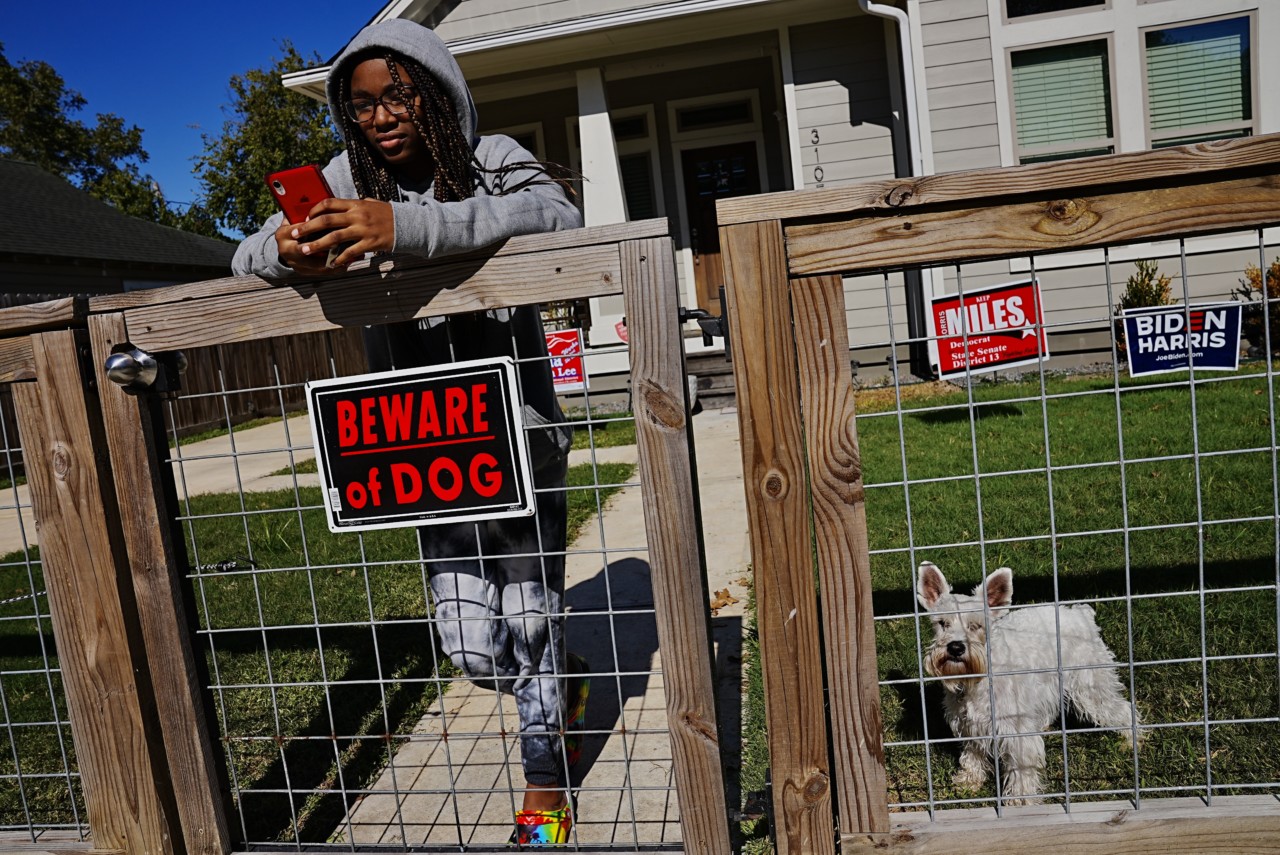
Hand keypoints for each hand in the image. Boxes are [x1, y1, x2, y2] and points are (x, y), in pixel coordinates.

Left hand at [276, 197, 395, 270]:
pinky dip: (339, 258)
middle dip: (307, 228)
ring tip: (305, 250)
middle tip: (294, 234)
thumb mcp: (370, 204)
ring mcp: (363, 230)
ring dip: (317, 244)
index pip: (328, 204)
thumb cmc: (387, 215)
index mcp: (355, 204)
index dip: (314, 210)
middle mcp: (357, 216)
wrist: (407, 225)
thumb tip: (338, 206)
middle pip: (326, 220)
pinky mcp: (370, 243)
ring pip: (334, 237)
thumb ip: (354, 205)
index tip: (305, 218)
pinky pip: (350, 252)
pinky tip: (332, 263)